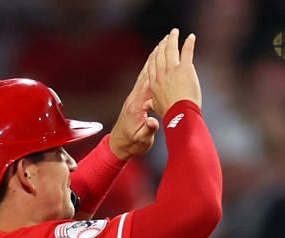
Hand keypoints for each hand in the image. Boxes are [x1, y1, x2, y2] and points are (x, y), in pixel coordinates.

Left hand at [109, 38, 163, 159]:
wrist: (118, 147)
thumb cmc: (132, 145)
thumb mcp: (142, 140)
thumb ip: (148, 130)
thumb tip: (153, 122)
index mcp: (137, 106)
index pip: (149, 85)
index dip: (157, 71)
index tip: (165, 58)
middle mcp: (134, 98)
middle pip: (145, 74)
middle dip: (155, 59)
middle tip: (164, 43)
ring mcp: (133, 98)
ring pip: (144, 75)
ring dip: (151, 61)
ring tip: (159, 46)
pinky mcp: (134, 100)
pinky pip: (142, 81)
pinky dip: (148, 70)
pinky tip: (153, 63)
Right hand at [145, 28, 201, 115]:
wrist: (179, 115)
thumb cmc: (170, 114)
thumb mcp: (156, 108)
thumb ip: (153, 102)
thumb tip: (148, 103)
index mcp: (154, 82)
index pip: (152, 64)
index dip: (154, 55)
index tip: (157, 48)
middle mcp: (161, 73)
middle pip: (160, 54)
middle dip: (163, 44)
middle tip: (166, 38)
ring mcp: (172, 70)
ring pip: (171, 49)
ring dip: (173, 39)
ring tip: (174, 32)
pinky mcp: (185, 69)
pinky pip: (187, 52)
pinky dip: (189, 43)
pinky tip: (191, 37)